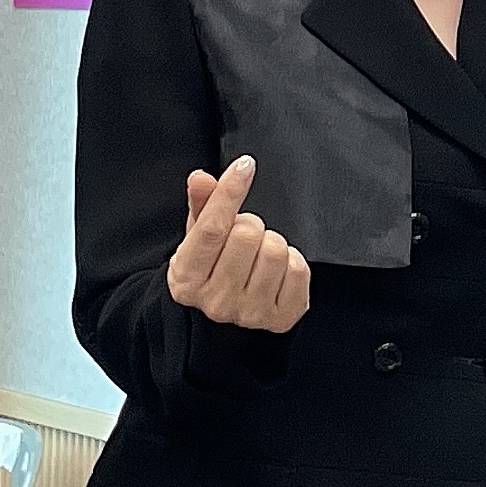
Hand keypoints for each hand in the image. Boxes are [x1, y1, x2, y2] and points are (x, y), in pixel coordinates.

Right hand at [166, 156, 311, 332]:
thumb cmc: (213, 269)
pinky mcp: (280, 320)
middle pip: (247, 235)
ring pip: (275, 250)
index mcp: (187, 280)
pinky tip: (276, 272)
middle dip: (250, 225)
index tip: (244, 166)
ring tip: (259, 255)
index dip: (230, 192)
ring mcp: (249, 314)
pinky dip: (292, 262)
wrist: (229, 318)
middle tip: (243, 238)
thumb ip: (202, 205)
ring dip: (271, 243)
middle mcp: (215, 302)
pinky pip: (298, 269)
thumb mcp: (198, 238)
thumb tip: (201, 178)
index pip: (211, 228)